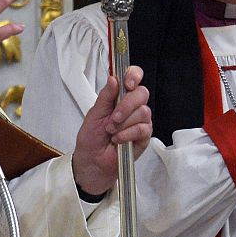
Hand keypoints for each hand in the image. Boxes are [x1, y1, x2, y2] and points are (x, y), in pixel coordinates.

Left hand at [71, 66, 151, 195]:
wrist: (92, 161)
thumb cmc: (91, 137)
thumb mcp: (94, 113)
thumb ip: (105, 96)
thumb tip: (113, 78)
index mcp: (119, 97)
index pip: (133, 77)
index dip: (134, 75)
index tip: (127, 83)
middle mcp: (132, 106)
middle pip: (142, 93)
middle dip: (126, 104)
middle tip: (113, 117)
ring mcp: (140, 121)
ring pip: (143, 111)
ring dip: (124, 122)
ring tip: (111, 131)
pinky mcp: (144, 137)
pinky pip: (142, 129)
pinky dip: (127, 134)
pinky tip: (118, 139)